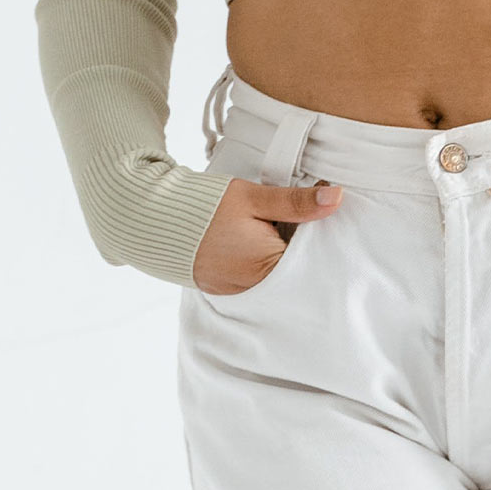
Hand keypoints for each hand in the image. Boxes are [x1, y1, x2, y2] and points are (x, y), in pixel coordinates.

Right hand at [194, 173, 340, 294]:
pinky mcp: (227, 288)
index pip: (313, 257)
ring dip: (283, 253)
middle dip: (304, 245)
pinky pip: (258, 277)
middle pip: (296, 269)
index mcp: (268, 269)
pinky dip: (264, 260)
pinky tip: (261, 240)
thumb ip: (296, 202)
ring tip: (279, 228)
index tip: (326, 215)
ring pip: (278, 273)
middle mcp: (257, 289)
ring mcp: (240, 292)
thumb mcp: (254, 199)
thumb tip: (336, 197)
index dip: (322, 235)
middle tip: (303, 219)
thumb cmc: (204, 208)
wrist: (154, 220)